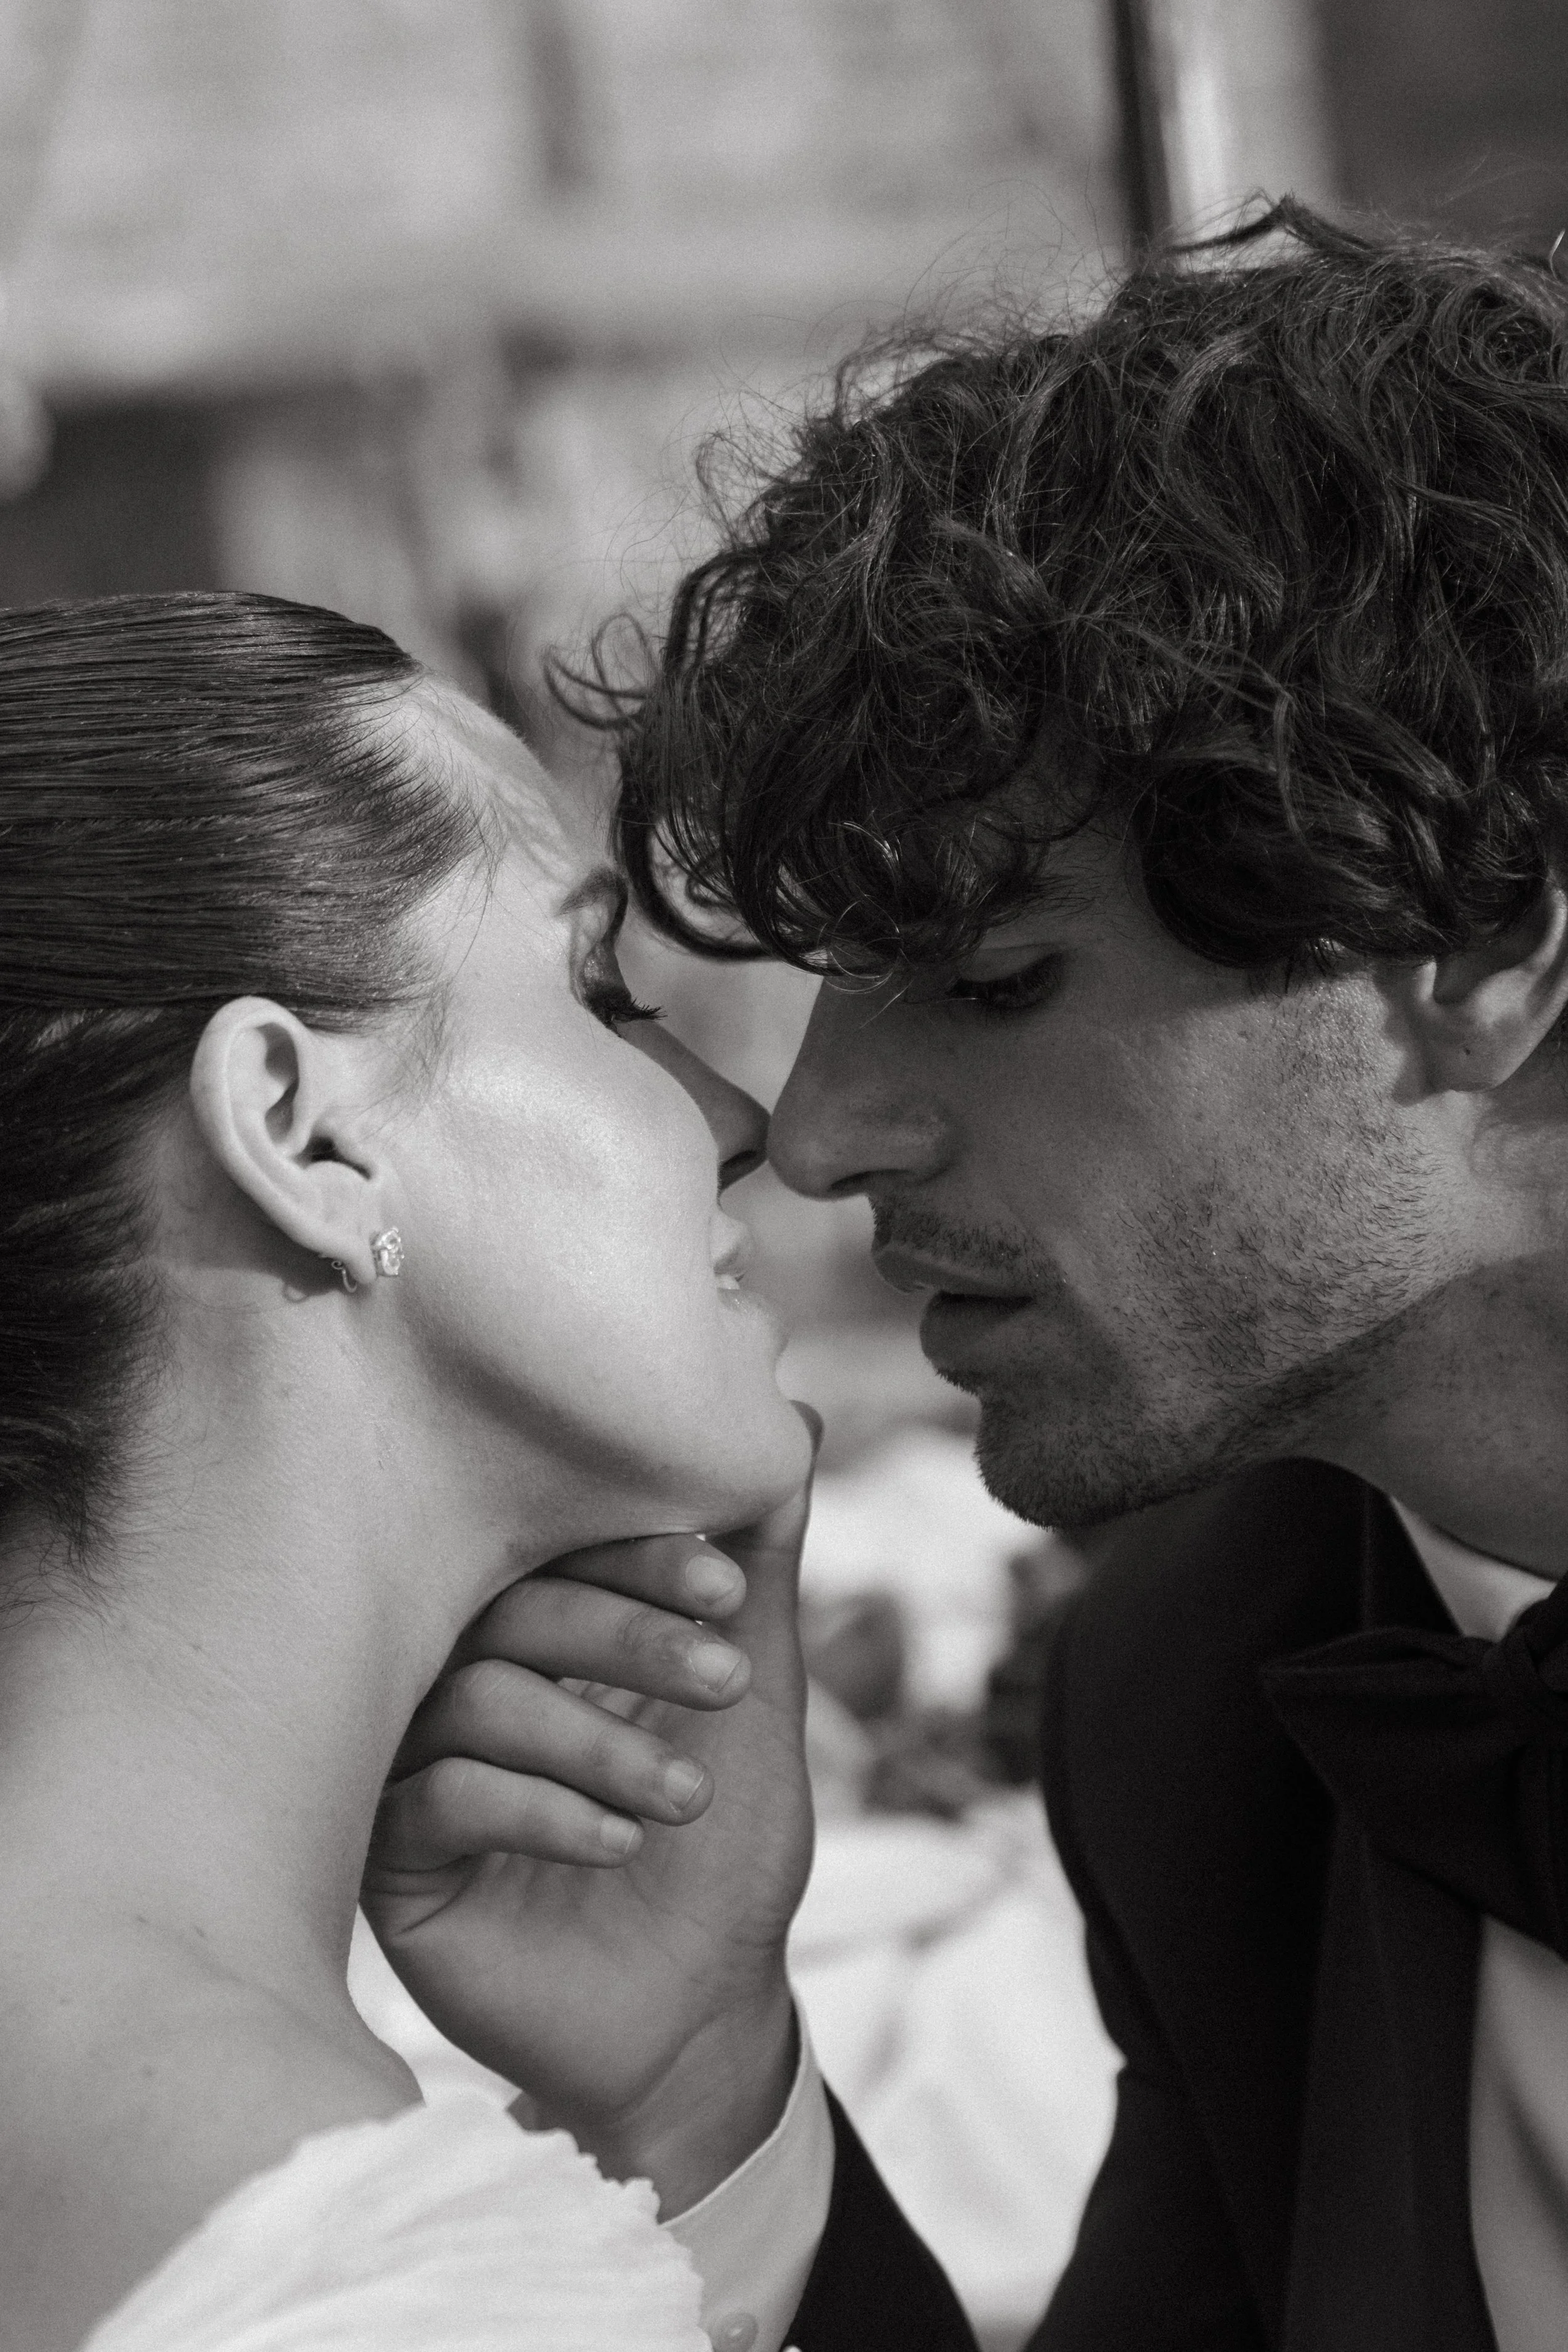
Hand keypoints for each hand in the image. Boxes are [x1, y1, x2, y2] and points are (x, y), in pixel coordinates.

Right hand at [361, 1425, 818, 2212]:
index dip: (640, 1548)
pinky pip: (436, 1796)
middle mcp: (465, 1677)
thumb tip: (802, 1414)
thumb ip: (761, 1566)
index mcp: (543, 1626)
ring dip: (595, 1736)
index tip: (729, 1588)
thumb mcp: (760, 1696)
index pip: (557, 1541)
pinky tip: (617, 1842)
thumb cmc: (726, 1853)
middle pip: (509, 1605)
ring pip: (474, 1695)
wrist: (698, 2019)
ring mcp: (417, 1764)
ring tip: (684, 1796)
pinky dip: (540, 1807)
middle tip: (725, 1682)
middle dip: (626, 1634)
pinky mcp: (389, 1855)